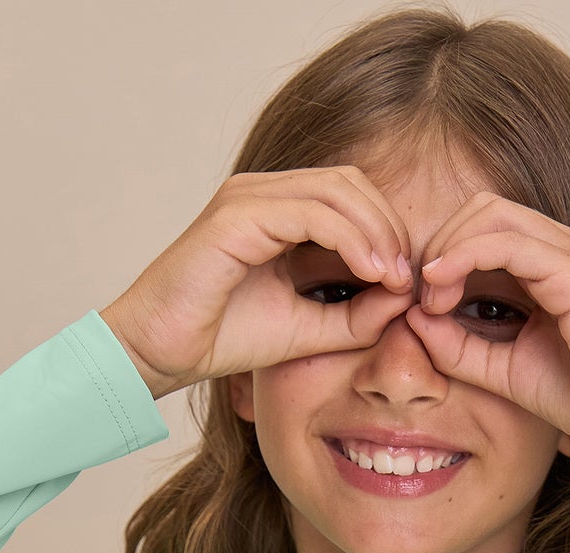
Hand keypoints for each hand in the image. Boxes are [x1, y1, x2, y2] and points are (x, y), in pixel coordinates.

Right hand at [99, 166, 416, 394]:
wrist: (161, 352)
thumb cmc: (223, 338)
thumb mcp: (308, 330)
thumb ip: (355, 315)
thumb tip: (404, 298)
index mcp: (277, 210)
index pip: (350, 196)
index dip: (388, 231)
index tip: (408, 283)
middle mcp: (262, 192)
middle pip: (350, 183)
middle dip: (389, 227)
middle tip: (408, 278)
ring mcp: (247, 197)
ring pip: (336, 190)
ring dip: (376, 232)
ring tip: (395, 277)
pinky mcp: (236, 216)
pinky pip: (311, 212)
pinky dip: (350, 239)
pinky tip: (371, 272)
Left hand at [402, 192, 569, 448]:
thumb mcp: (501, 369)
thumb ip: (458, 345)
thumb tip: (412, 318)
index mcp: (551, 262)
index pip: (485, 225)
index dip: (444, 252)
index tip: (422, 300)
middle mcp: (564, 247)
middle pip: (485, 209)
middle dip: (442, 242)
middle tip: (421, 294)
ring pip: (492, 216)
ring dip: (449, 248)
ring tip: (430, 296)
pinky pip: (509, 244)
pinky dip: (466, 257)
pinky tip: (441, 287)